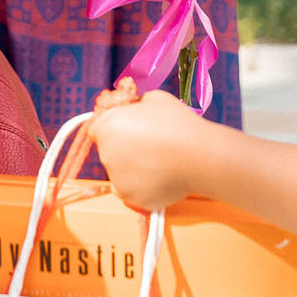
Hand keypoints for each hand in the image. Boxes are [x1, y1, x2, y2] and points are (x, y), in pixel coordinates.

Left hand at [93, 90, 205, 211]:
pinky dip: (143, 186)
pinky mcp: (132, 198)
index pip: (97, 130)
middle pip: (109, 152)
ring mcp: (118, 180)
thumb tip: (133, 110)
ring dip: (133, 168)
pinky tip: (160, 175)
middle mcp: (106, 155)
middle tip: (149, 144)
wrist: (199, 156)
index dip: (113, 129)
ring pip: (120, 173)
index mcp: (106, 128)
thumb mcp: (152, 98)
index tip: (127, 130)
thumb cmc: (177, 124)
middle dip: (124, 148)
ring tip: (159, 160)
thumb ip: (134, 105)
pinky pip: (132, 191)